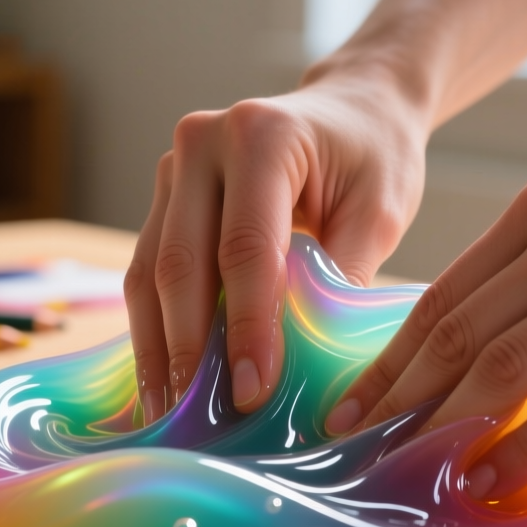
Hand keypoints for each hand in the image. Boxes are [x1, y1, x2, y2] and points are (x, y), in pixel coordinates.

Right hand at [125, 73, 428, 424]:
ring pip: (149, 270)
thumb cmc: (373, 157)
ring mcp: (172, 168)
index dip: (246, 325)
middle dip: (190, 347)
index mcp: (262, 136)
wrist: (351, 109)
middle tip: (201, 416)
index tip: (253, 391)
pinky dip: (155, 327)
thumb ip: (343, 278)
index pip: (246, 247)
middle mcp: (202, 144)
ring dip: (158, 346)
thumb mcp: (379, 211)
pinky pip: (147, 269)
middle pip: (182, 261)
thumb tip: (311, 369)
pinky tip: (163, 378)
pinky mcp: (162, 197)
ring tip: (168, 412)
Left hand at [323, 156, 526, 499]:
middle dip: (396, 399)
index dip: (389, 358)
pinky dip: (522, 447)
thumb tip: (479, 353)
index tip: (350, 405)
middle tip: (354, 449)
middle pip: (457, 332)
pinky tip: (490, 479)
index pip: (442, 294)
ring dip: (444, 428)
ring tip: (406, 472)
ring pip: (503, 365)